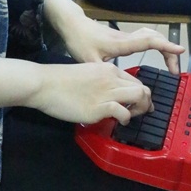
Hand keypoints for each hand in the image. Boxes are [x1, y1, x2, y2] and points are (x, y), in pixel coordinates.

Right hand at [31, 61, 154, 124]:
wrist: (44, 84)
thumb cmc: (60, 81)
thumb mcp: (87, 75)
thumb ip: (101, 83)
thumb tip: (109, 97)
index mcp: (108, 69)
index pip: (135, 80)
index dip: (141, 94)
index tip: (138, 105)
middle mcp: (111, 78)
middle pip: (142, 88)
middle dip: (145, 103)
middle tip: (138, 113)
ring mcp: (106, 92)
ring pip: (139, 97)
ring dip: (139, 110)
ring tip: (129, 117)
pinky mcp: (99, 106)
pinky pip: (123, 112)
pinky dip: (125, 119)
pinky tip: (118, 121)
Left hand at [59, 11, 182, 74]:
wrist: (73, 25)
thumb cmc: (79, 40)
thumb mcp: (88, 60)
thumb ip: (102, 74)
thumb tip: (112, 90)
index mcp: (121, 44)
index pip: (148, 41)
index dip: (165, 45)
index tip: (180, 50)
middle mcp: (127, 38)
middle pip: (155, 38)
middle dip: (169, 51)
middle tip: (175, 70)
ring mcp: (126, 36)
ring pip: (152, 36)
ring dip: (164, 47)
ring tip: (170, 64)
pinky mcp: (124, 37)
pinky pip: (146, 38)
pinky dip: (157, 44)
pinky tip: (158, 53)